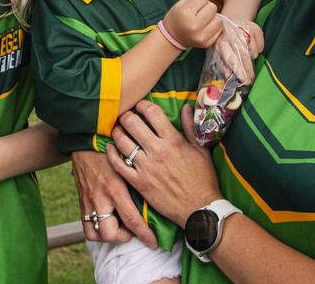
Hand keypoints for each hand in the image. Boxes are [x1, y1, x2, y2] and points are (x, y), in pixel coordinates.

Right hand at [70, 150, 157, 247]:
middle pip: (110, 234)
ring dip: (107, 234)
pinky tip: (106, 220)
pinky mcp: (80, 199)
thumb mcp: (128, 161)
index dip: (144, 235)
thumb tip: (157, 192)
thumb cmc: (110, 145)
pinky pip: (85, 224)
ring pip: (94, 233)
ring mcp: (87, 200)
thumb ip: (139, 179)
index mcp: (115, 189)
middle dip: (123, 237)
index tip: (154, 243)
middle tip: (132, 230)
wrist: (84, 136)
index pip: (132, 221)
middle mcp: (100, 198)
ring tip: (118, 226)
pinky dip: (95, 227)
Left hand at [106, 100, 220, 225]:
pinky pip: (118, 165)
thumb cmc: (203, 180)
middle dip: (126, 116)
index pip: (152, 112)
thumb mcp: (201, 150)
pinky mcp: (138, 183)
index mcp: (173, 141)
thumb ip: (191, 127)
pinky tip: (112, 149)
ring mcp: (146, 167)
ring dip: (117, 132)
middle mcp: (157, 151)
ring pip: (122, 142)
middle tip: (126, 117)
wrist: (199, 209)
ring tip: (119, 131)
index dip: (143, 105)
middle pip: (132, 123)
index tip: (140, 106)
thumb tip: (186, 107)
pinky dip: (112, 154)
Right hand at [161, 0, 221, 48]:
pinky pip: (218, 30)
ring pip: (218, 20)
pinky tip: (205, 27)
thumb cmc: (177, 18)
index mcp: (185, 13)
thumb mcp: (180, 4)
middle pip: (212, 7)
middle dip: (207, 7)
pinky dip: (214, 27)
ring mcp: (201, 36)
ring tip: (204, 20)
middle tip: (200, 12)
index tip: (194, 4)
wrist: (172, 38)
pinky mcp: (207, 43)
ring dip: (212, 18)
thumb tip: (209, 1)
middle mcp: (194, 26)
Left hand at [211, 16, 260, 82]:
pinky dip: (257, 49)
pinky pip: (260, 46)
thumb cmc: (224, 37)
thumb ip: (223, 63)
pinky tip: (250, 46)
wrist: (234, 19)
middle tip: (250, 80)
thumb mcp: (219, 48)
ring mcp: (245, 30)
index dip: (238, 69)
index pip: (230, 57)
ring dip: (251, 57)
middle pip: (243, 55)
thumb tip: (228, 76)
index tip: (244, 80)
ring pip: (253, 51)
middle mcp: (233, 34)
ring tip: (246, 55)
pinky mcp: (256, 28)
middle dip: (247, 69)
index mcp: (221, 41)